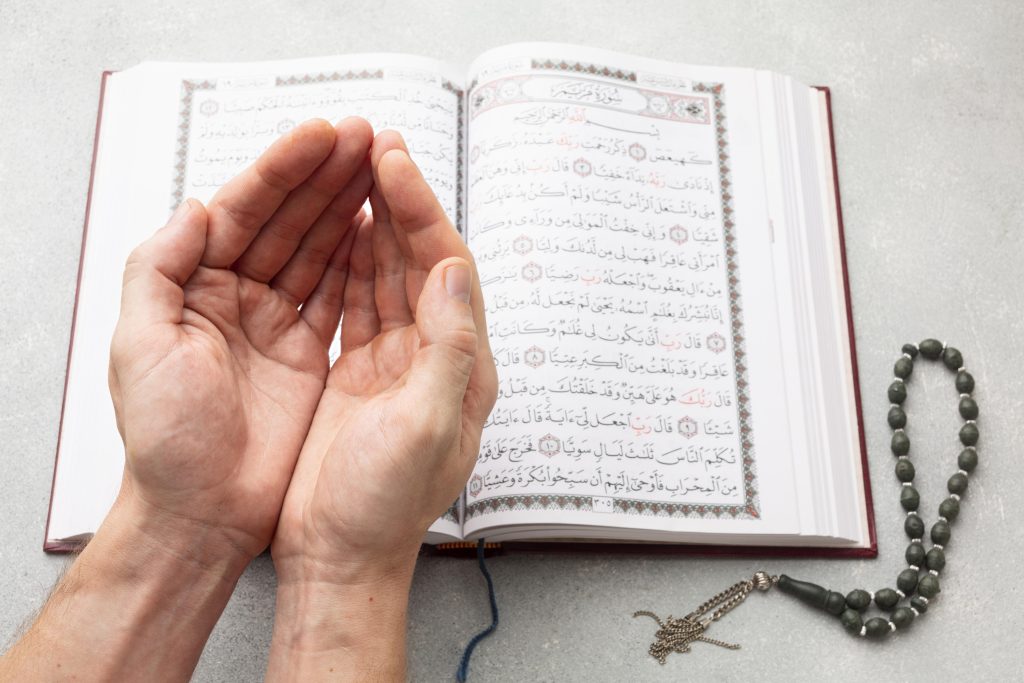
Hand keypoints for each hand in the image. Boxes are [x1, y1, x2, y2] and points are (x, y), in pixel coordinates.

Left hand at [108, 117, 372, 560]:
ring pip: (317, 249)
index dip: (284, 169)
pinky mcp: (308, 353)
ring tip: (380, 165)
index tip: (325, 135)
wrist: (203, 514)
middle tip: (367, 137)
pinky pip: (336, 293)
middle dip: (325, 175)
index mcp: (192, 287)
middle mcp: (235, 297)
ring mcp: (275, 324)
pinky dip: (358, 258)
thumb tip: (198, 207)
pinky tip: (377, 227)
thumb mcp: (140, 347)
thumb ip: (158, 268)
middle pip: (286, 220)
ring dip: (347, 206)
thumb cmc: (166, 440)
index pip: (243, 210)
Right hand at [266, 131, 496, 679]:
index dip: (421, 210)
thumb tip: (456, 269)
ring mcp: (398, 363)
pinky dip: (349, 261)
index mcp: (462, 365)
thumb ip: (449, 346)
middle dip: (401, 202)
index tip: (393, 160)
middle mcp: (436, 357)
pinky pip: (358, 301)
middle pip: (420, 260)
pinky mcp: (361, 373)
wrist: (339, 557)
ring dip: (376, 222)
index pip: (447, 268)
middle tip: (376, 144)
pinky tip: (338, 229)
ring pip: (388, 275)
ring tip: (357, 169)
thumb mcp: (427, 426)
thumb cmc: (383, 506)